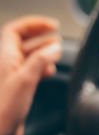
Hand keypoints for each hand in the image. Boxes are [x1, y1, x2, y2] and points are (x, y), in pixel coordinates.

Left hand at [0, 15, 61, 134]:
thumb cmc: (2, 110)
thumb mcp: (26, 80)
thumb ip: (41, 60)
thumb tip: (54, 47)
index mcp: (3, 57)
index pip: (16, 30)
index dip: (35, 24)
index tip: (53, 26)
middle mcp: (5, 64)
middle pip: (22, 41)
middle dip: (40, 36)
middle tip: (56, 36)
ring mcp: (10, 76)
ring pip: (27, 56)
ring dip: (42, 52)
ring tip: (56, 52)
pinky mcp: (15, 89)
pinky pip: (29, 71)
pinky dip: (41, 67)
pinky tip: (49, 72)